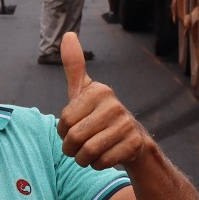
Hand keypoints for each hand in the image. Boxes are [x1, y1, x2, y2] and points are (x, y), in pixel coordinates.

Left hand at [57, 33, 150, 169]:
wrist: (132, 142)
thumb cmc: (99, 115)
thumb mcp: (84, 92)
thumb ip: (74, 66)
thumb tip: (68, 34)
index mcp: (100, 91)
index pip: (65, 121)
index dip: (63, 131)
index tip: (74, 127)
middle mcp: (115, 105)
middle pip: (75, 138)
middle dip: (72, 149)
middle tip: (79, 146)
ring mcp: (126, 124)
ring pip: (87, 153)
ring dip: (83, 159)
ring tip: (90, 153)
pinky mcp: (134, 144)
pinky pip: (102, 162)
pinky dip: (98, 165)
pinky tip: (105, 156)